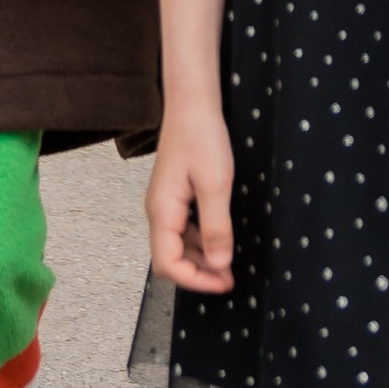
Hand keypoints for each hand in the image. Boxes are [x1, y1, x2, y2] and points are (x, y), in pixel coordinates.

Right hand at [146, 97, 234, 292]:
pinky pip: (182, 230)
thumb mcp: (216, 184)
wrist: (191, 104)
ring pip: (177, 246)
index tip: (223, 283)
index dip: (195, 280)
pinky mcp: (173, 197)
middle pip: (170, 259)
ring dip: (201, 259)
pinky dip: (200, 241)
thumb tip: (219, 264)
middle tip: (230, 278)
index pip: (168, 264)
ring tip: (228, 263)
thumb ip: (216, 227)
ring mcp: (164, 204)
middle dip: (199, 273)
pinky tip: (219, 238)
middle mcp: (158, 212)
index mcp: (162, 211)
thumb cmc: (201, 137)